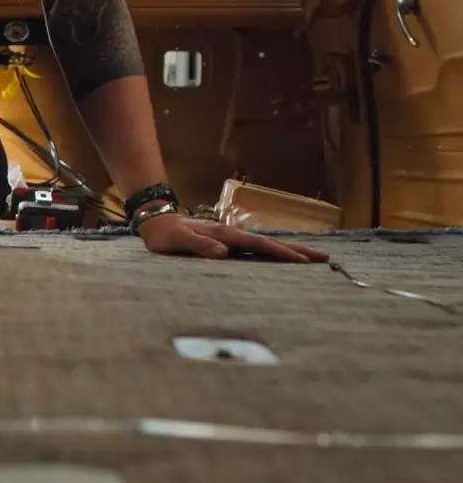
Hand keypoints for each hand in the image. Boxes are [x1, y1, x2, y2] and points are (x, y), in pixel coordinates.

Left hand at [138, 214, 329, 262]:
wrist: (157, 221)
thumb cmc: (166, 235)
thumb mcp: (180, 240)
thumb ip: (200, 246)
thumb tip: (224, 254)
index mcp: (226, 235)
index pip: (260, 245)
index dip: (282, 253)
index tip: (303, 261)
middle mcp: (233, 235)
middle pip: (270, 243)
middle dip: (297, 250)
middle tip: (324, 258)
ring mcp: (231, 238)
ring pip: (265, 245)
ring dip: (288, 251)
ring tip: (311, 258)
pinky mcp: (226, 243)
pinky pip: (254, 249)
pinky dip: (271, 253)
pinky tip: (280, 259)